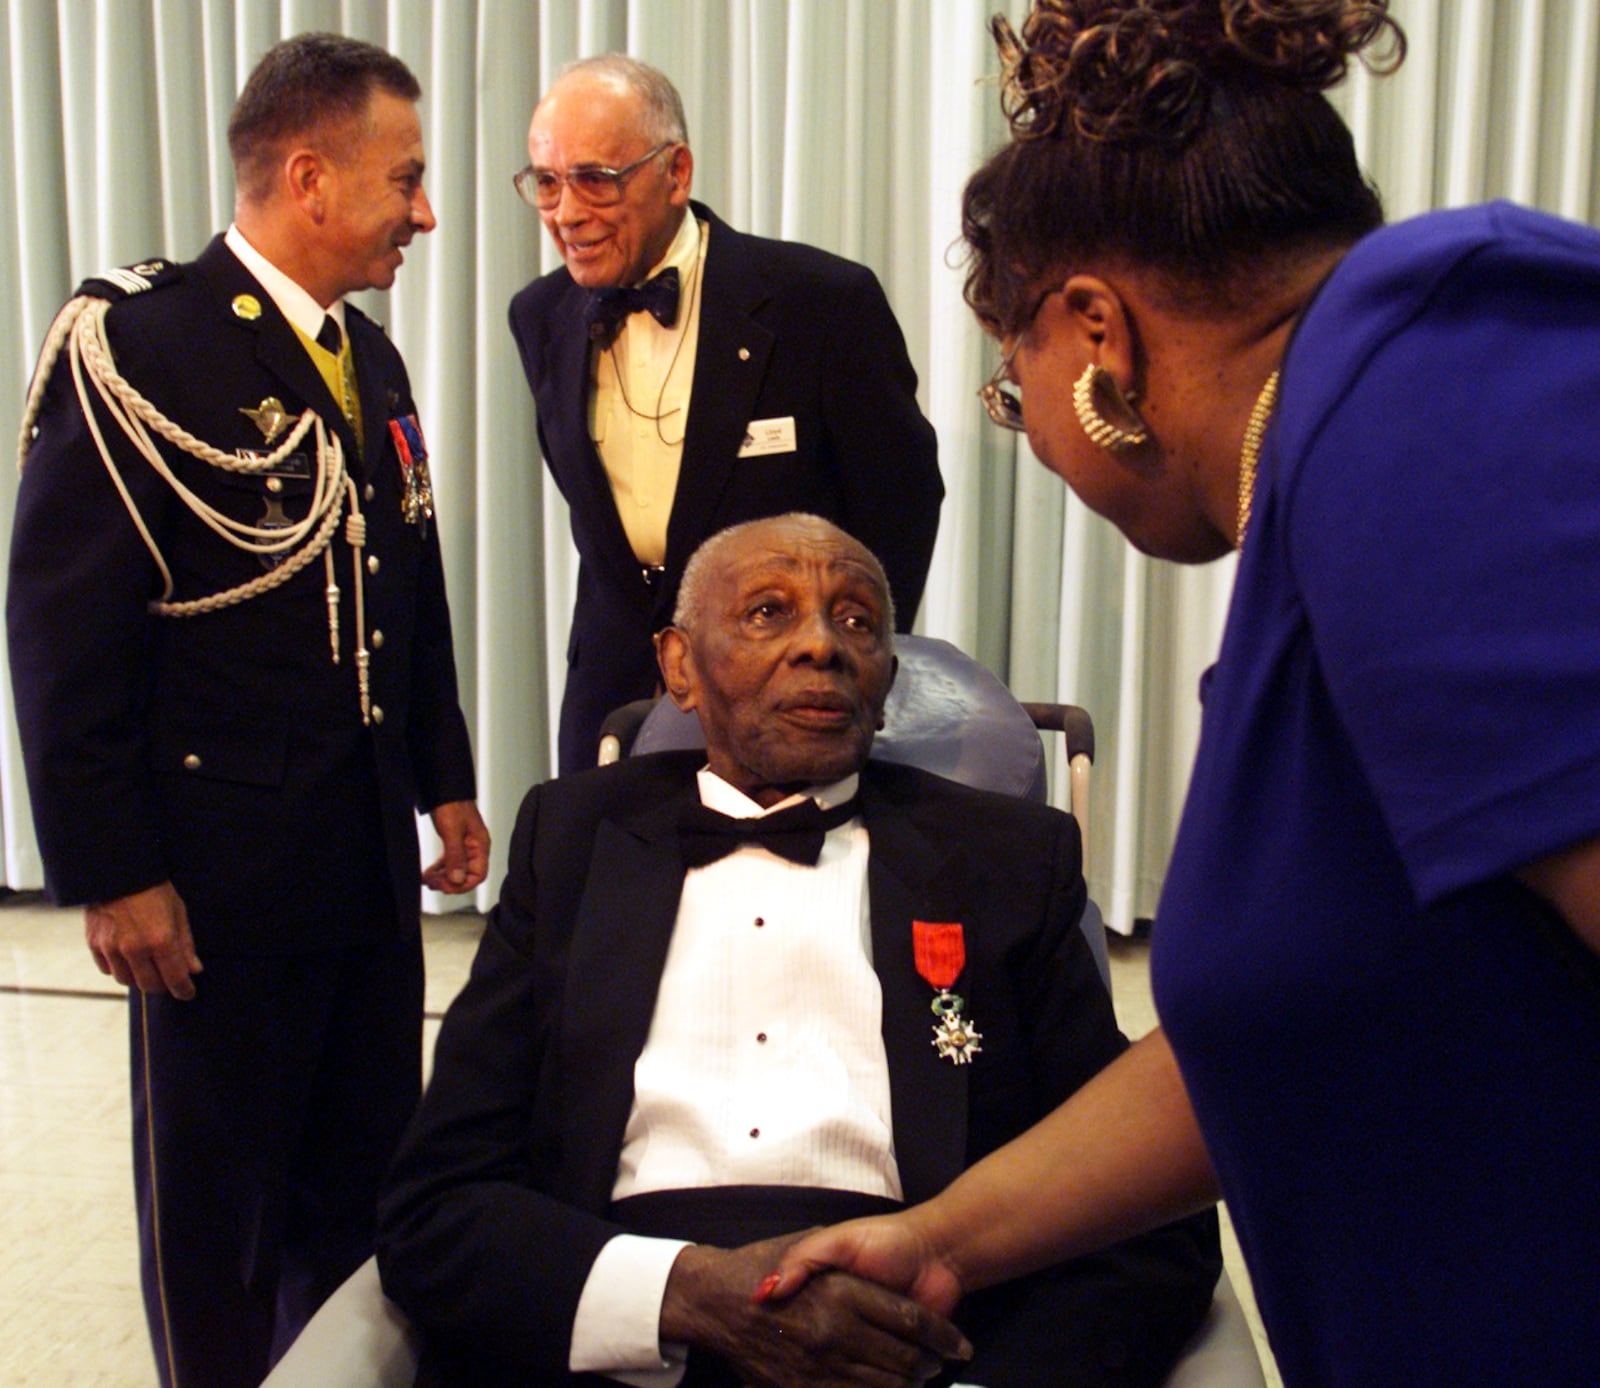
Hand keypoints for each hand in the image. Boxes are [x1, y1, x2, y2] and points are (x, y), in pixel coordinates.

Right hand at [84, 881, 202, 999]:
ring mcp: (111, 948)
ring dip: (139, 977)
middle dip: (162, 985)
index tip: (187, 993)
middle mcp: (134, 948)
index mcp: (160, 940)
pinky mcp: (94, 944)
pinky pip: (107, 969)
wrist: (116, 871)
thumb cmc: (153, 889)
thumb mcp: (178, 912)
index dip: (184, 990)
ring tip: (147, 964)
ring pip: (126, 981)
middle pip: (149, 985)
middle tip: (168, 977)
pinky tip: (126, 956)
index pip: (175, 979)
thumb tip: (194, 970)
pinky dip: (118, 968)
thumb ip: (185, 944)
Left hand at [424, 800, 489, 893]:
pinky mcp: (454, 842)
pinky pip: (449, 862)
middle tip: (432, 883)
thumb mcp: (452, 831)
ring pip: (456, 870)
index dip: (463, 885)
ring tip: (427, 880)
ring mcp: (465, 846)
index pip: (478, 874)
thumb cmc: (452, 803)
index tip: (446, 887)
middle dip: (449, 882)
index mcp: (480, 845)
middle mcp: (475, 848)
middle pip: (466, 875)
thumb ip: (456, 856)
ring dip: (442, 877)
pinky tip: (429, 873)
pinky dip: (439, 869)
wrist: (443, 788)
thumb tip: (458, 879)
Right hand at [662, 1232, 968, 1386]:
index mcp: (843, 1291)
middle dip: (930, 1365)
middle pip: (903, 1358)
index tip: (960, 1347)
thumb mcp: (810, 1240)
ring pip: (884, 1383)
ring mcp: (821, 1360)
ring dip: (911, 1384)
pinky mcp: (804, 1383)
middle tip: (943, 1367)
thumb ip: (830, 1254)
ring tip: (922, 1381)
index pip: (908, 1320)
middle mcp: (835, 1329)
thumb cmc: (771, 1261)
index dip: (939, 1335)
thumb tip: (877, 1283)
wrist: (719, 1294)